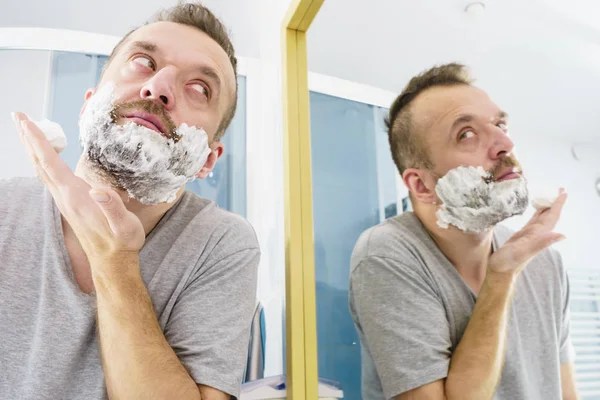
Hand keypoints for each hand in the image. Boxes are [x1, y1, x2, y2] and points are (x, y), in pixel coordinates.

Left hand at [13, 112, 144, 263]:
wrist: (112, 261)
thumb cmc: (121, 242)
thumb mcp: (124, 226)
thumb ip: (113, 208)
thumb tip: (98, 190)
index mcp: (76, 196)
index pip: (52, 164)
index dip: (39, 142)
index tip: (27, 121)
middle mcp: (64, 197)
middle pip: (40, 163)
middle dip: (29, 138)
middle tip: (18, 115)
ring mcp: (64, 200)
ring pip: (42, 169)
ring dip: (33, 147)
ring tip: (27, 128)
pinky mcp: (68, 203)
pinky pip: (49, 176)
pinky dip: (43, 159)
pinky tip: (46, 154)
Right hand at [488, 189, 566, 277]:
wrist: (499, 272)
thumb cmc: (507, 263)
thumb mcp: (523, 252)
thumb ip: (541, 243)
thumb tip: (562, 235)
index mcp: (538, 235)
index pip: (551, 217)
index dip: (558, 204)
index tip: (563, 192)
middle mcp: (536, 234)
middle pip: (549, 215)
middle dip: (555, 202)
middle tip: (559, 189)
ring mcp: (529, 235)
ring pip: (542, 217)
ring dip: (547, 206)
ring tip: (550, 195)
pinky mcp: (521, 235)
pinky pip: (532, 220)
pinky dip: (536, 212)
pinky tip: (535, 208)